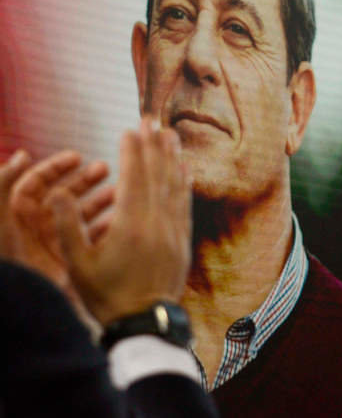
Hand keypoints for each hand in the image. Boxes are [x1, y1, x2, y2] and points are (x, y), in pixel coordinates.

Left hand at [0, 149, 111, 300]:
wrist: (22, 304)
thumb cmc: (10, 261)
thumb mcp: (1, 219)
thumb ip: (4, 183)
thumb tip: (23, 155)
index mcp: (18, 215)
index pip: (37, 182)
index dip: (56, 167)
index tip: (79, 157)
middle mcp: (36, 228)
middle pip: (62, 195)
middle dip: (83, 180)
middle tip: (106, 168)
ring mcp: (54, 245)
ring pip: (79, 216)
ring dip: (98, 201)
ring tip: (118, 193)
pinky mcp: (70, 263)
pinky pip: (90, 240)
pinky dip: (105, 228)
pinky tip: (119, 221)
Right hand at [49, 118, 192, 325]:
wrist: (144, 323)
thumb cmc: (106, 295)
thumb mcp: (77, 264)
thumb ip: (68, 226)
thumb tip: (57, 192)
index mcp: (130, 225)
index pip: (134, 177)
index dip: (132, 151)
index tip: (130, 128)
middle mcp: (157, 223)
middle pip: (157, 174)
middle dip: (154, 144)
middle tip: (152, 118)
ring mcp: (174, 231)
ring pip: (175, 186)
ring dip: (173, 157)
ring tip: (171, 133)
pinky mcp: (183, 241)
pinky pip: (185, 204)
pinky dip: (185, 183)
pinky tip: (185, 168)